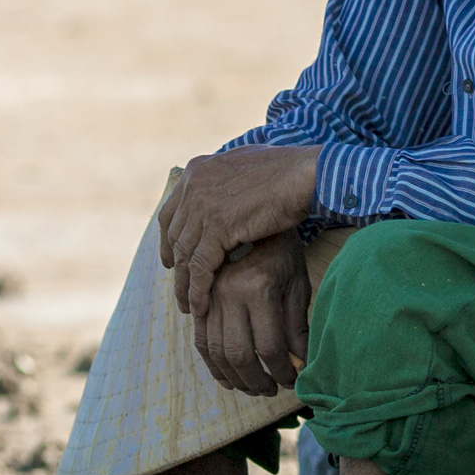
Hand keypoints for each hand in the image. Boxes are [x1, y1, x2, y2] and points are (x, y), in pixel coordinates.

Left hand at [158, 144, 318, 318]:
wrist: (305, 173)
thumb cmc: (287, 172)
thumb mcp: (244, 166)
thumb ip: (225, 180)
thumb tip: (221, 191)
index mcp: (198, 170)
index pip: (171, 214)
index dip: (168, 242)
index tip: (172, 262)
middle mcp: (194, 185)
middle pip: (174, 237)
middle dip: (176, 267)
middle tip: (180, 291)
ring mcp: (203, 205)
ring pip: (184, 255)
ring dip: (184, 286)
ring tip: (189, 307)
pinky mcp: (218, 226)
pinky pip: (200, 266)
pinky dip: (198, 291)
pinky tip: (201, 307)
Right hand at [194, 229, 310, 395]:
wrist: (252, 213)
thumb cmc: (283, 249)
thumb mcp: (297, 282)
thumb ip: (297, 324)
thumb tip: (300, 363)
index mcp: (258, 286)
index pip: (270, 347)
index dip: (283, 371)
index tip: (293, 381)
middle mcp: (228, 291)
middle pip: (239, 354)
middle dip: (257, 381)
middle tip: (272, 391)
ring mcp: (209, 294)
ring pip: (216, 351)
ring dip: (235, 378)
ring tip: (253, 387)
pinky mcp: (200, 297)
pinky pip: (199, 339)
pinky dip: (212, 364)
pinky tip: (228, 376)